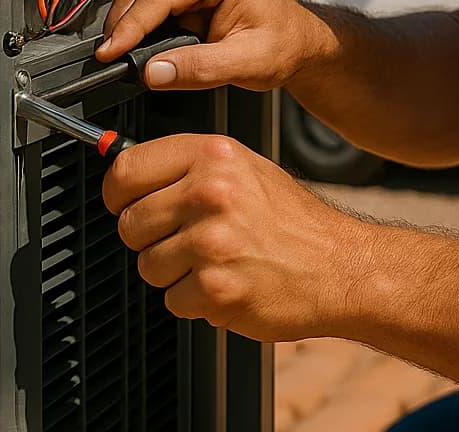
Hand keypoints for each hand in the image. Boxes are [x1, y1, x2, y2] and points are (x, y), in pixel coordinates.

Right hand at [95, 0, 326, 91]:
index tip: (110, 52)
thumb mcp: (247, 62)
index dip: (130, 25)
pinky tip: (134, 48)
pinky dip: (136, 26)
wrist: (297, 43)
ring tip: (120, 57)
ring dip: (126, 25)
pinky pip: (148, 3)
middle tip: (109, 60)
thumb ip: (199, 68)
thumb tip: (154, 71)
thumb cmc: (284, 43)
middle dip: (121, 24)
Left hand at [103, 133, 359, 341]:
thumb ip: (189, 168)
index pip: (127, 169)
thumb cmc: (294, 222)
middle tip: (190, 239)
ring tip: (217, 261)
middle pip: (130, 223)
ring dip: (175, 273)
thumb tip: (124, 174)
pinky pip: (172, 300)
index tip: (126, 203)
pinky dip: (195, 301)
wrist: (340, 267)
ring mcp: (212, 242)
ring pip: (147, 265)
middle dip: (151, 238)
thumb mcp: (246, 170)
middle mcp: (211, 193)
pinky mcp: (215, 288)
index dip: (119, 193)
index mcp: (215, 156)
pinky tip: (228, 283)